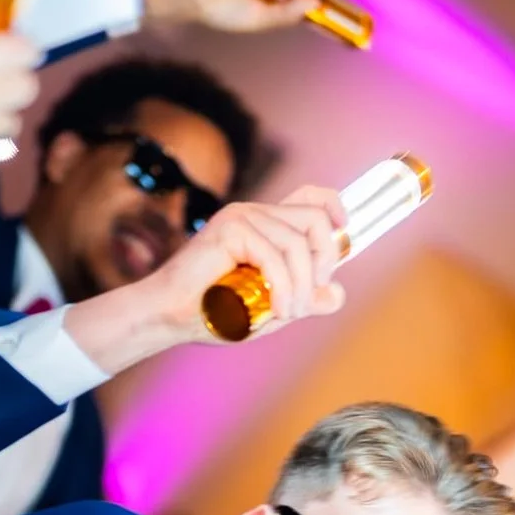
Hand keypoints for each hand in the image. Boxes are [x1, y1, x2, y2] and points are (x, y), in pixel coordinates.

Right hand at [136, 186, 347, 345]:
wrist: (169, 317)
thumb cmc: (212, 312)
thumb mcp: (270, 307)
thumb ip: (305, 298)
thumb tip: (338, 295)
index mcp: (266, 224)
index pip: (311, 197)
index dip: (335, 207)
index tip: (345, 231)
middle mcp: (256, 213)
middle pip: (316, 219)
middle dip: (324, 260)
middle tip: (309, 296)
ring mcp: (243, 217)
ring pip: (299, 243)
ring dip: (301, 285)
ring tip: (287, 313)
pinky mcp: (232, 228)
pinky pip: (275, 256)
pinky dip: (283, 288)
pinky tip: (277, 311)